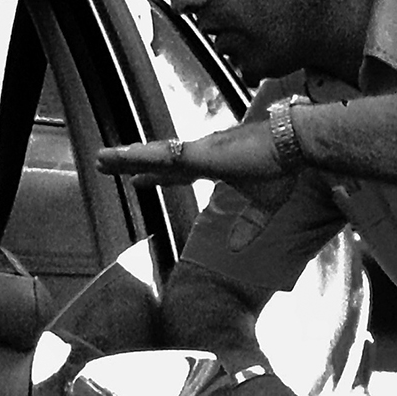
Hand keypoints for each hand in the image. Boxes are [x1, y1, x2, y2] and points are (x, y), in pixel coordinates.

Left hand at [97, 129, 293, 208]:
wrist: (295, 146)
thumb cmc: (284, 168)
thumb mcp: (265, 207)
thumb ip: (248, 227)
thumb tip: (236, 249)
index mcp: (214, 164)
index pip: (177, 171)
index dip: (155, 175)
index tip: (136, 179)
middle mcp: (202, 153)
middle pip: (158, 159)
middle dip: (131, 162)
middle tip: (106, 162)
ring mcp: (199, 151)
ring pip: (153, 154)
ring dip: (126, 157)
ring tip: (101, 158)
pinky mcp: (200, 153)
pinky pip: (162, 156)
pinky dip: (140, 156)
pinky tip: (121, 156)